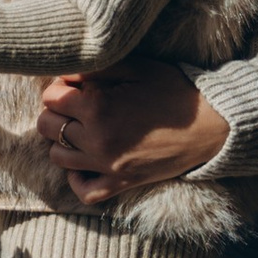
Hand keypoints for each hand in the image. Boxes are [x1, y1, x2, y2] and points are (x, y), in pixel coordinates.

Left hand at [38, 58, 229, 208]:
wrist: (210, 125)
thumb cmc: (173, 90)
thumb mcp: (136, 67)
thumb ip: (95, 68)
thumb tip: (64, 74)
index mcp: (98, 107)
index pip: (51, 98)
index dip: (59, 88)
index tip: (75, 86)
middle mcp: (97, 139)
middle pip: (48, 126)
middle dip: (56, 112)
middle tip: (76, 106)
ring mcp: (108, 166)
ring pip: (57, 157)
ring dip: (62, 141)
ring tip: (80, 129)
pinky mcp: (121, 183)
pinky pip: (84, 190)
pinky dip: (76, 179)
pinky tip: (82, 163)